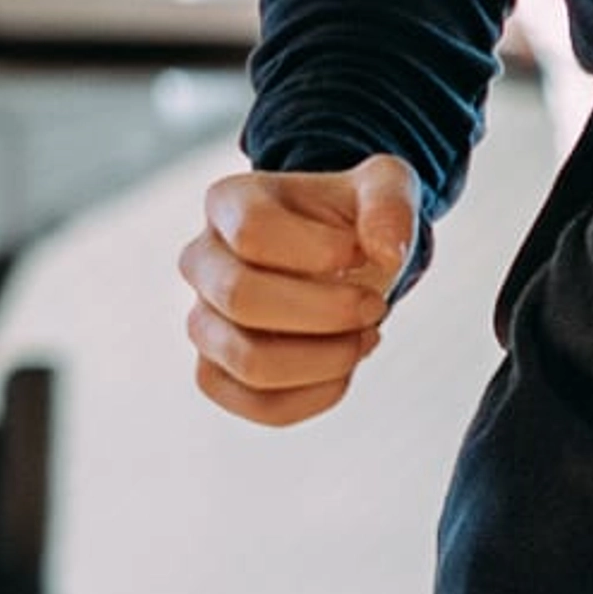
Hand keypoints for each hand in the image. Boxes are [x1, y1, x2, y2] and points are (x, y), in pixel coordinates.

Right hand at [178, 152, 419, 425]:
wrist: (343, 260)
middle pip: (240, 298)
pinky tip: (346, 368)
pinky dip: (317, 395)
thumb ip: (391, 204)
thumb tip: (386, 254)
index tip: (361, 253)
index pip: (252, 232)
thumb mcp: (386, 187)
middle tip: (376, 305)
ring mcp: (203, 322)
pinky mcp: (220, 375)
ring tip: (365, 336)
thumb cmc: (354, 221)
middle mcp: (201, 262)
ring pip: (249, 362)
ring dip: (327, 358)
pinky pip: (259, 406)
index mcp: (228, 203)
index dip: (319, 251)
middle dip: (328, 311)